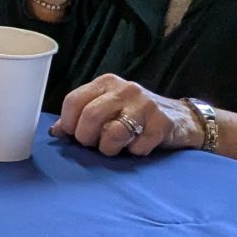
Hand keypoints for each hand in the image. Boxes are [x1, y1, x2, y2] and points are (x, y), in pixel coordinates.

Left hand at [49, 73, 194, 158]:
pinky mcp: (162, 123)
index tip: (73, 134)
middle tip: (93, 144)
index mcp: (106, 83)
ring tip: (115, 147)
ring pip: (113, 133)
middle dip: (86, 138)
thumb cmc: (134, 116)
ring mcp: (145, 105)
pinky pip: (137, 146)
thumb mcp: (106, 109)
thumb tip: (55, 131)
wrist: (182, 119)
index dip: (68, 123)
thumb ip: (81, 117)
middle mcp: (125, 89)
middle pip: (90, 116)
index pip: (73, 101)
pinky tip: (138, 145)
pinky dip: (133, 152)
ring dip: (109, 148)